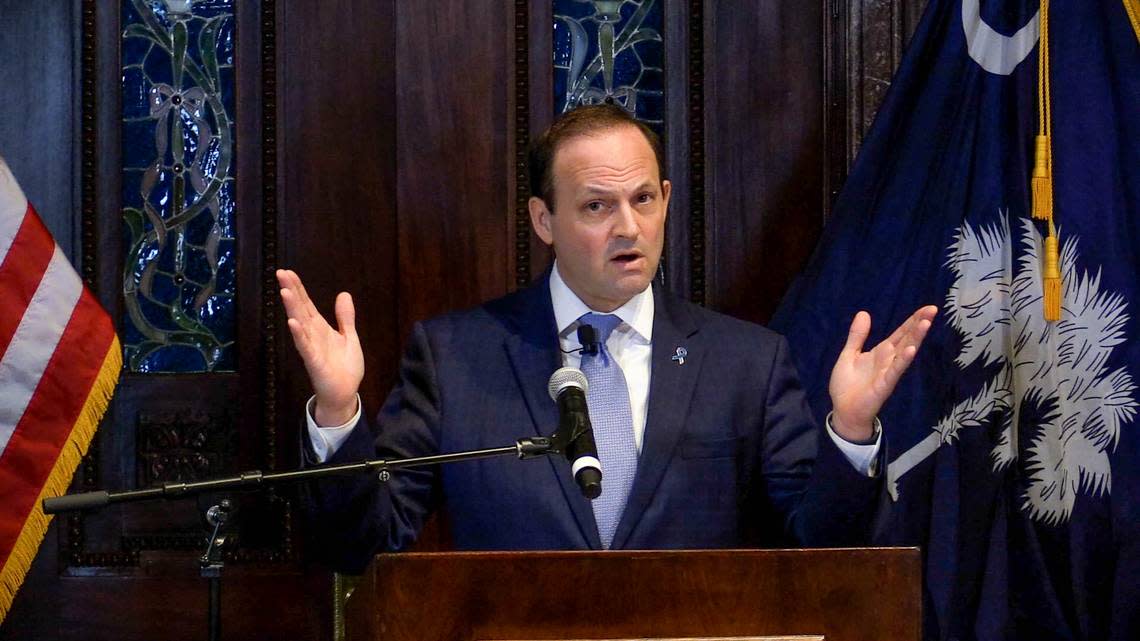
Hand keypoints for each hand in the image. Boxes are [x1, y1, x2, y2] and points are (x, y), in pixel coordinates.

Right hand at [276, 269, 363, 425]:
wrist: (345, 393)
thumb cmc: (344, 367)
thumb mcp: (349, 337)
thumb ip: (345, 318)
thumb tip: (344, 294)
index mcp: (320, 328)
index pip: (306, 304)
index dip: (298, 288)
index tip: (288, 272)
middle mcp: (312, 335)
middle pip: (300, 309)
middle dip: (291, 291)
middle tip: (280, 273)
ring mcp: (311, 348)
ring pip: (300, 325)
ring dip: (292, 308)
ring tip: (284, 291)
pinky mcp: (314, 362)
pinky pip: (305, 347)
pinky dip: (299, 335)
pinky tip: (292, 323)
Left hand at [828, 305, 937, 440]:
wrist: (843, 411)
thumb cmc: (847, 385)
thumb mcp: (849, 354)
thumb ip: (857, 336)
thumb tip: (864, 312)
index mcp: (881, 352)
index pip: (901, 333)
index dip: (913, 320)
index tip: (928, 307)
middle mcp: (889, 360)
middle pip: (907, 338)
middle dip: (919, 324)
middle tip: (933, 309)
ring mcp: (888, 372)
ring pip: (905, 352)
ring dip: (915, 338)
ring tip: (926, 323)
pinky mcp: (884, 385)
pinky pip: (895, 371)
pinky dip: (902, 361)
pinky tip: (910, 350)